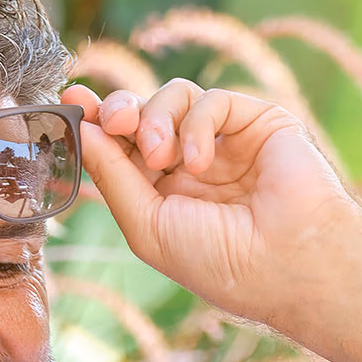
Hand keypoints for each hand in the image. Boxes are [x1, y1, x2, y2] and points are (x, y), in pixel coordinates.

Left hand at [64, 80, 361, 361]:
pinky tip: (200, 162)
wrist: (290, 264)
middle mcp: (192, 164)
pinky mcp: (257, 120)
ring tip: (160, 155)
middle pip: (142, 113)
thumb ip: (113, 178)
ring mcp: (225, 141)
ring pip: (174, 97)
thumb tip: (82, 130)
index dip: (95, 122)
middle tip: (111, 119)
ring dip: (156, 119)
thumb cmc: (221, 263)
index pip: (121, 146)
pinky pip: (212, 100)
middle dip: (120, 111)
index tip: (71, 99)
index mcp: (165, 193)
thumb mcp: (148, 227)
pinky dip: (197, 125)